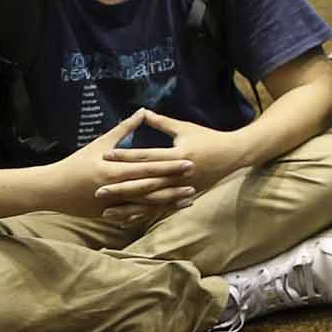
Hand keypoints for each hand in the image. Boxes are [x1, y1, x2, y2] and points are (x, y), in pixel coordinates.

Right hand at [39, 109, 195, 222]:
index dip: (170, 166)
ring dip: (168, 202)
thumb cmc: (77, 162)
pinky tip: (168, 211)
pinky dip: (152, 213)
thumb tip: (143, 110)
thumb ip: (124, 129)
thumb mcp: (101, 144)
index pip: (148, 168)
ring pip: (146, 205)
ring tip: (189, 199)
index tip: (190, 162)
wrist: (52, 189)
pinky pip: (135, 216)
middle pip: (151, 188)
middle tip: (196, 182)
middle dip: (174, 186)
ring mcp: (112, 205)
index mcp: (114, 170)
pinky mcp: (109, 215)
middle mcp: (115, 189)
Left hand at [101, 112, 246, 221]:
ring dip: (128, 207)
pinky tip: (126, 219)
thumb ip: (162, 123)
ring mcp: (181, 188)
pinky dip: (143, 214)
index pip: (147, 157)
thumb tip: (142, 112)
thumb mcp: (185, 128)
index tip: (105, 156)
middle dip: (121, 187)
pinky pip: (159, 208)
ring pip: (150, 200)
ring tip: (106, 212)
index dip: (126, 156)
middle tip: (98, 190)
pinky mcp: (182, 197)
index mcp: (178, 155)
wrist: (232, 155)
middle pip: (145, 182)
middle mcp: (179, 174)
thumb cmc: (208, 138)